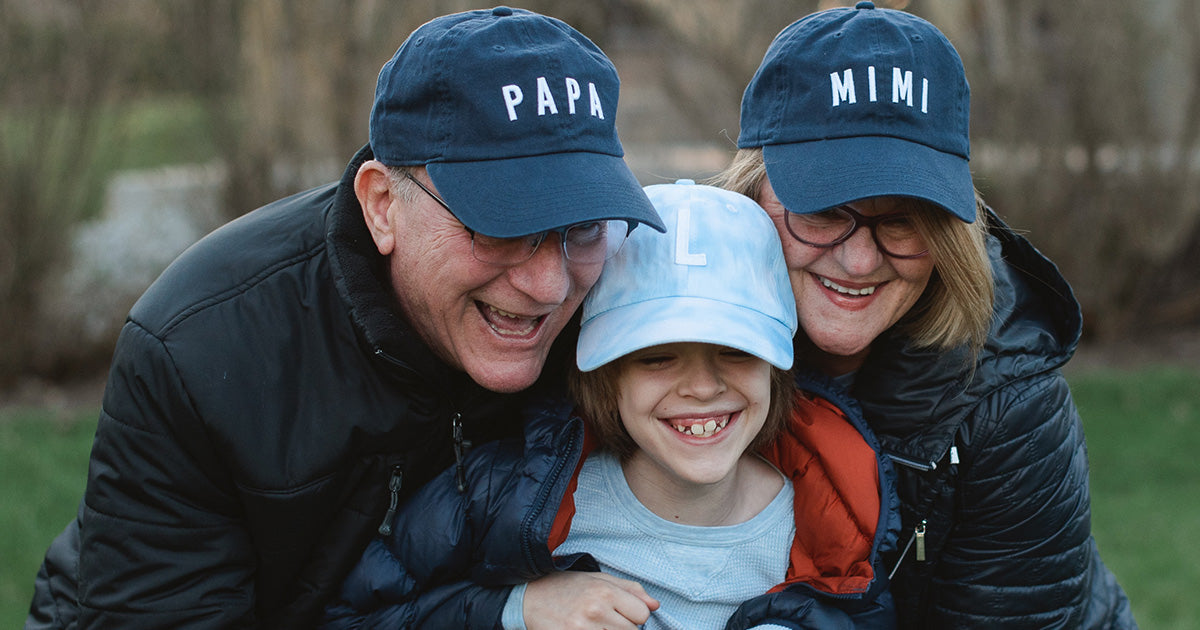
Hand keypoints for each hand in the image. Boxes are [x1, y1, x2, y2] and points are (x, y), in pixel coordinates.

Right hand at [523, 571, 658, 629]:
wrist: (529, 598)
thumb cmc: (566, 587)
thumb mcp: (598, 579)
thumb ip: (630, 590)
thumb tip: (655, 605)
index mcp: (605, 591)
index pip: (643, 614)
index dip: (634, 615)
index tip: (621, 613)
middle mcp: (596, 610)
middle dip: (623, 628)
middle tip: (604, 621)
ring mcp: (584, 629)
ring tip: (596, 625)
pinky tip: (587, 629)